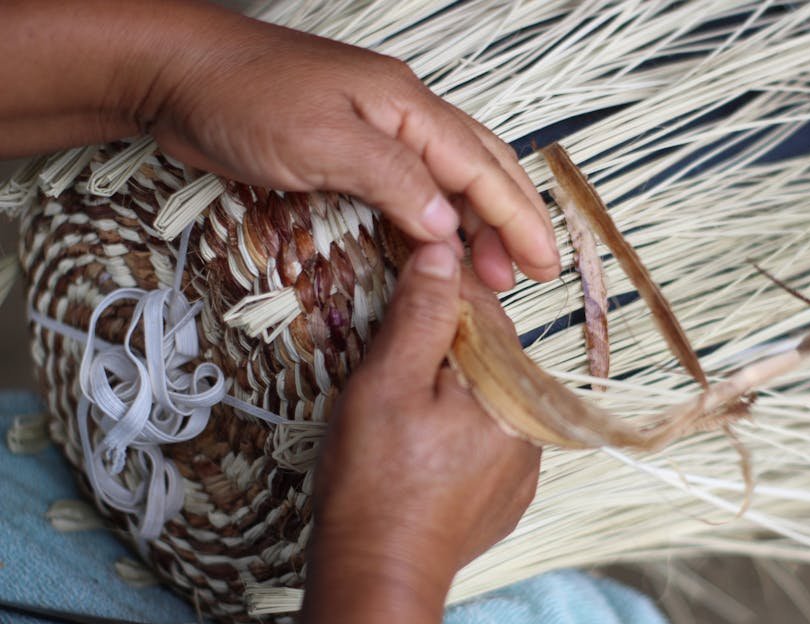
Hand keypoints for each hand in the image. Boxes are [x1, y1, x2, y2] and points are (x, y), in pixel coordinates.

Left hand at [142, 4, 557, 289]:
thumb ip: (395, 181)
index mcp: (408, 106)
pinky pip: (412, 189)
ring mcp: (377, 132)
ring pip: (450, 179)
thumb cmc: (245, 97)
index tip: (544, 262)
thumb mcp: (325, 140)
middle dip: (511, 222)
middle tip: (530, 274)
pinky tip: (438, 245)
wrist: (178, 75)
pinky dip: (436, 220)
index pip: (481, 168)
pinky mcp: (350, 151)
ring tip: (493, 270)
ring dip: (477, 224)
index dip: (517, 218)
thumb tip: (450, 227)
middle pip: (480, 169)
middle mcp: (403, 116)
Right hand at [289, 243, 539, 623]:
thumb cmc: (376, 481)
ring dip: (455, 389)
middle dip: (446, 346)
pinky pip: (490, 440)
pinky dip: (461, 430)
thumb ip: (421, 315)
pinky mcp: (510, 496)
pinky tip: (423, 445)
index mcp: (512, 390)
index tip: (412, 278)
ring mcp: (525, 466)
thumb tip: (444, 252)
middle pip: (490, 357)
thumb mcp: (387, 383)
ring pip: (489, 398)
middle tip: (395, 354)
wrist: (380, 576)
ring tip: (405, 407)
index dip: (443, 292)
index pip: (485, 314)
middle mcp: (533, 426)